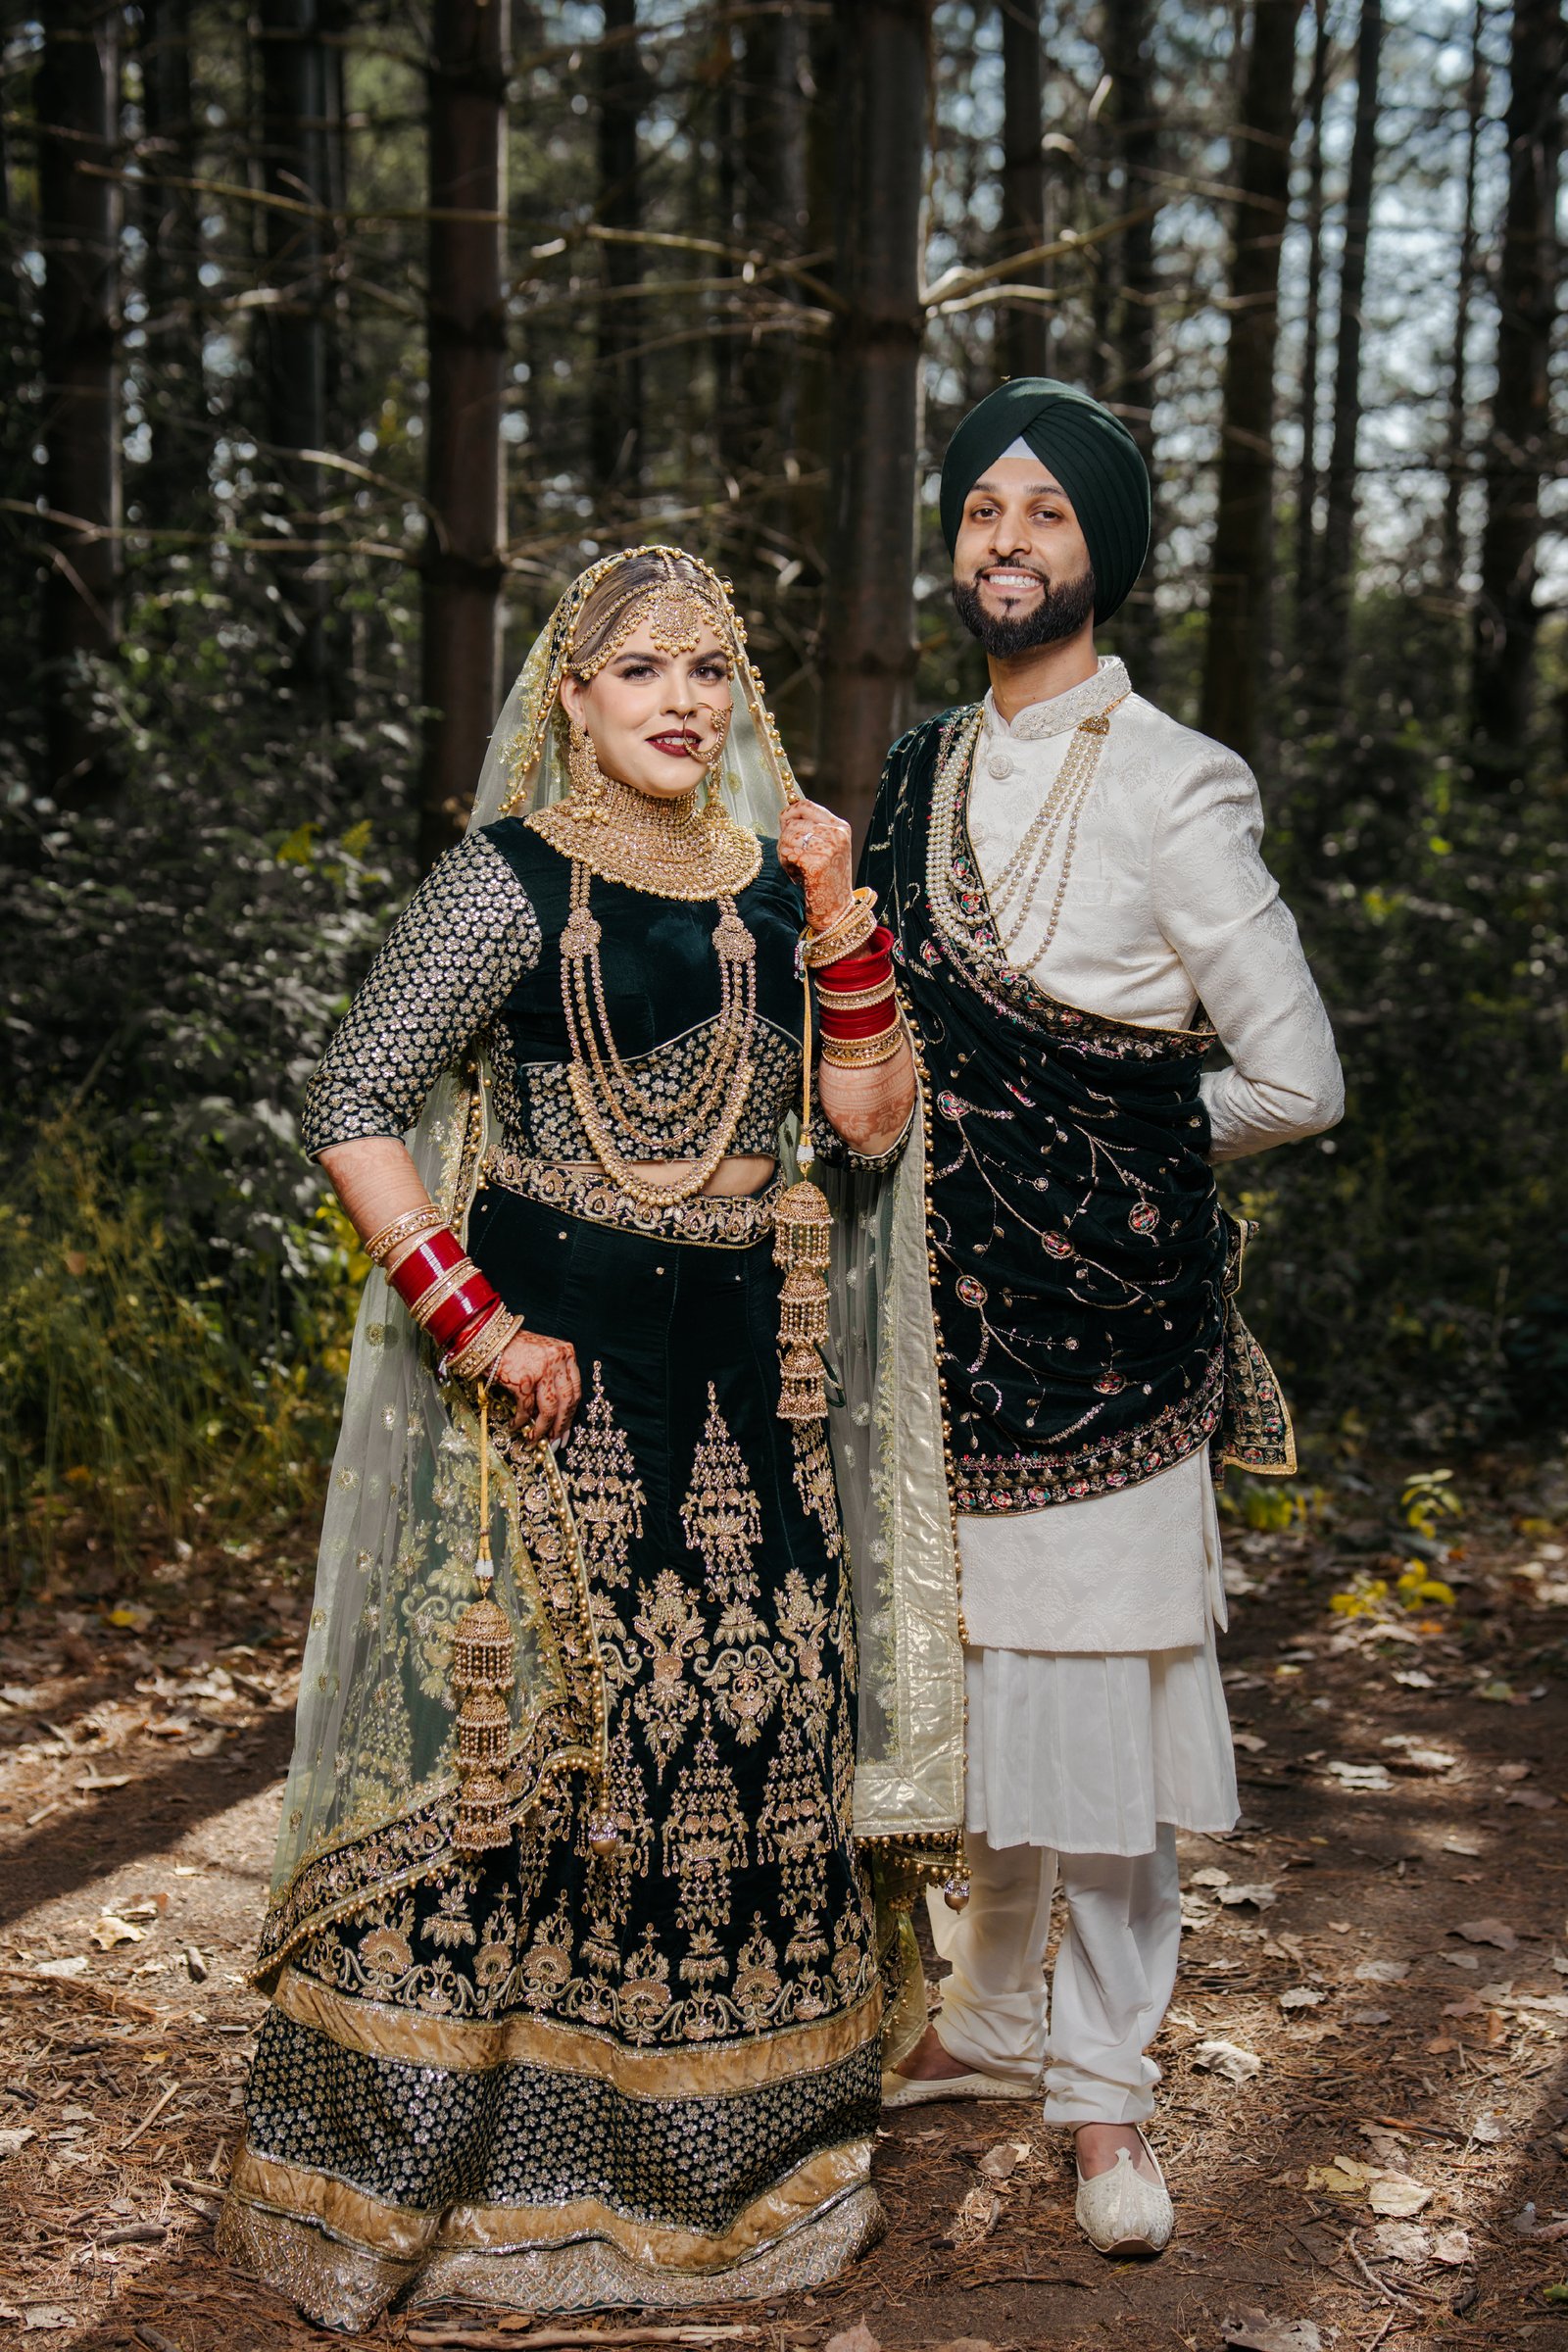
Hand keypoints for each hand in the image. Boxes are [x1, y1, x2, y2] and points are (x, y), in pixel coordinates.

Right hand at [487, 1329, 581, 1443]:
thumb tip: (555, 1414)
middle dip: (561, 1425)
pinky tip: (515, 1427)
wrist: (487, 1338)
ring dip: (542, 1429)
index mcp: (566, 1353)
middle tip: (556, 1441)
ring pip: (549, 1409)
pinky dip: (520, 1421)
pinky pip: (525, 1409)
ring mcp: (541, 1371)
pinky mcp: (522, 1381)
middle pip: (566, 1401)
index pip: (575, 1389)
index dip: (572, 1413)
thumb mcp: (543, 1355)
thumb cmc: (514, 1347)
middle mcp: (557, 1361)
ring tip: (536, 1440)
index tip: (567, 1429)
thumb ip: (553, 1376)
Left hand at [778, 797, 854, 934]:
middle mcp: (837, 834)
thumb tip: (786, 813)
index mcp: (840, 827)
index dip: (789, 812)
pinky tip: (796, 876)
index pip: (807, 805)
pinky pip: (788, 853)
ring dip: (784, 854)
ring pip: (788, 837)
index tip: (783, 823)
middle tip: (791, 858)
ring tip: (795, 868)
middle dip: (785, 839)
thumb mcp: (827, 848)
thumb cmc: (827, 880)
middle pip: (793, 823)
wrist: (836, 910)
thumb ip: (812, 829)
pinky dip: (786, 865)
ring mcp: (828, 848)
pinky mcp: (817, 863)